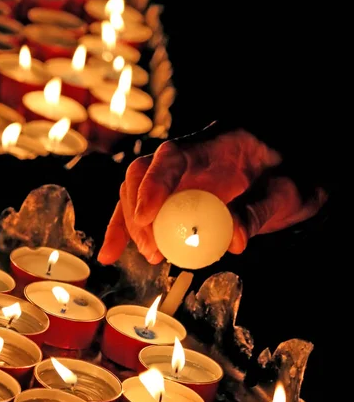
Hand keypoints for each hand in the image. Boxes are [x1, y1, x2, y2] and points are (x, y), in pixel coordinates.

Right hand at [98, 130, 327, 264]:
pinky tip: (111, 254)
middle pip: (141, 174)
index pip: (171, 156)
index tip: (147, 217)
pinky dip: (124, 232)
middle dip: (137, 211)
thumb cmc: (291, 173)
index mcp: (214, 144)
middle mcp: (186, 157)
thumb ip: (259, 210)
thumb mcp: (287, 191)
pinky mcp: (172, 195)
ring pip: (133, 192)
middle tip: (153, 249)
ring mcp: (176, 176)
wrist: (290, 172)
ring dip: (129, 225)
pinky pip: (141, 210)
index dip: (153, 184)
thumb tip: (233, 240)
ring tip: (148, 256)